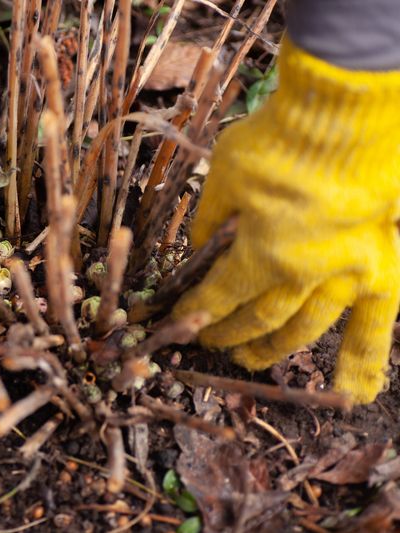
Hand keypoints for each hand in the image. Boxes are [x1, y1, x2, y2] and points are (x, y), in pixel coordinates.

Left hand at [173, 39, 399, 403]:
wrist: (350, 112)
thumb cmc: (282, 138)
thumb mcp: (225, 173)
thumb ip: (210, 218)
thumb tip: (199, 245)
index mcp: (262, 254)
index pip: (219, 298)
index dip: (196, 314)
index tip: (179, 323)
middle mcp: (306, 276)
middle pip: (260, 320)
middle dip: (230, 336)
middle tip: (211, 344)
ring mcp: (347, 275)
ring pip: (307, 329)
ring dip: (277, 349)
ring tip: (253, 362)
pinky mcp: (382, 266)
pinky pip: (376, 324)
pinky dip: (364, 360)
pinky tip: (355, 394)